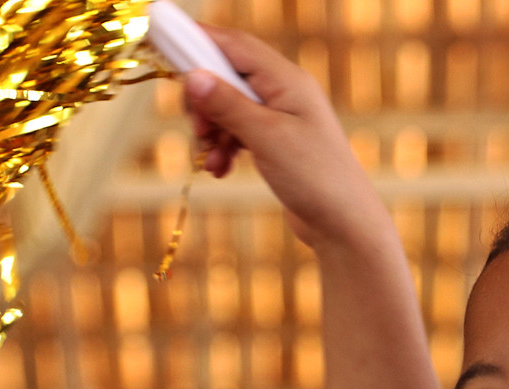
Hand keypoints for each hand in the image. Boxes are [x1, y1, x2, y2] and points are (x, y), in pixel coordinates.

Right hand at [181, 30, 388, 248]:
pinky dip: (224, 146)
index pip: (234, 44)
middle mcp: (285, 92)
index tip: (164, 46)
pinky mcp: (276, 143)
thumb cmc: (316, 178)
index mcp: (287, 80)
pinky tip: (221, 169)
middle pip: (226, 74)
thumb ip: (228, 105)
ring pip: (228, 107)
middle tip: (197, 127)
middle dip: (203, 100)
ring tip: (211, 158)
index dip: (196, 42)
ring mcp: (281, 117)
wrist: (344, 226)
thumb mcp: (266, 138)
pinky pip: (238, 132)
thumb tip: (193, 76)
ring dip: (211, 129)